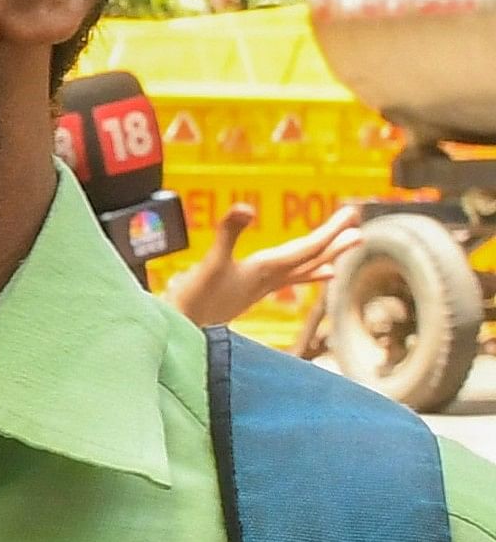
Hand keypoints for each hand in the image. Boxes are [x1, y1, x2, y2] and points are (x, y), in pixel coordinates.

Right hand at [165, 203, 361, 328]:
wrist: (184, 334)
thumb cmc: (195, 302)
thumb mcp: (210, 263)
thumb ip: (228, 233)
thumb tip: (246, 207)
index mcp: (265, 270)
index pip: (307, 249)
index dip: (330, 232)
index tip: (351, 215)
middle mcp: (270, 279)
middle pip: (312, 257)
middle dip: (335, 239)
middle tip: (357, 220)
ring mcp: (264, 287)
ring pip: (306, 268)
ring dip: (329, 253)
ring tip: (352, 241)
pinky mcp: (254, 292)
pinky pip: (292, 279)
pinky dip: (312, 273)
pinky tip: (325, 272)